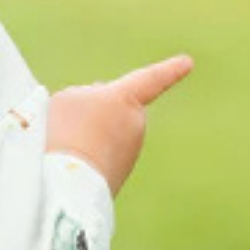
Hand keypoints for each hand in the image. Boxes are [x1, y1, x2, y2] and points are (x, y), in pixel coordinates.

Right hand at [46, 54, 192, 195]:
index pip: (152, 80)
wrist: (67, 187)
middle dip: (96, 113)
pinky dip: (82, 160)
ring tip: (62, 149)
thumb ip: (85, 98)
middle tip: (66, 122)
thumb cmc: (64, 135)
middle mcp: (135, 127)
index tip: (187, 62)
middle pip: (115, 111)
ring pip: (104, 138)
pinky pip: (97, 161)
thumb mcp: (67, 100)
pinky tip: (65, 166)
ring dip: (83, 140)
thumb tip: (96, 117)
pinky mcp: (114, 181)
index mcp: (127, 100)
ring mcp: (126, 157)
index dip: (169, 70)